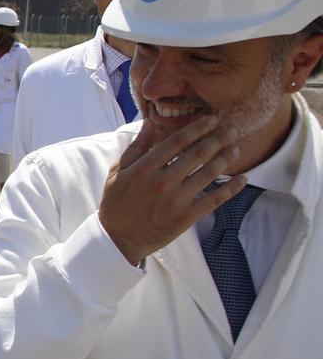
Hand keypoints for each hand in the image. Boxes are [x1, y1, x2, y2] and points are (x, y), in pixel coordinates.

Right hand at [97, 116, 241, 265]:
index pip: (175, 142)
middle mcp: (162, 182)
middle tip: (232, 129)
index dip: (196, 128)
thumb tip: (150, 123)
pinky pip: (214, 200)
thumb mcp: (117, 172)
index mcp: (144, 168)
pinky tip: (242, 179)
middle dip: (217, 139)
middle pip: (196, 155)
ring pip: (208, 174)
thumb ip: (136, 148)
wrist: (118, 239)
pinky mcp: (186, 217)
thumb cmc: (117, 203)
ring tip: (236, 148)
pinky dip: (230, 188)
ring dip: (225, 159)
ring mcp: (176, 200)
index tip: (211, 119)